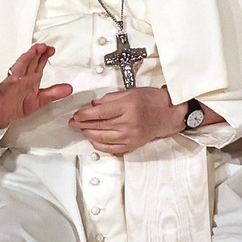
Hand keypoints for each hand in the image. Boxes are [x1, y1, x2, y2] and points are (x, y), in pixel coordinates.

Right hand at [0, 43, 72, 131]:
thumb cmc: (16, 106)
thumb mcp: (39, 101)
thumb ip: (54, 93)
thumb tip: (69, 88)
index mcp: (31, 79)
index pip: (38, 64)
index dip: (45, 56)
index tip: (51, 49)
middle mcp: (22, 78)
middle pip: (30, 62)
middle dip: (36, 53)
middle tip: (43, 45)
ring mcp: (12, 83)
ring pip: (19, 68)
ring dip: (25, 60)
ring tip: (32, 52)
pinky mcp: (4, 91)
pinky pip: (7, 84)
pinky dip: (12, 79)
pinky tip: (16, 76)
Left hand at [69, 87, 183, 154]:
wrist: (168, 113)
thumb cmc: (151, 101)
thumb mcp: (129, 92)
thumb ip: (109, 99)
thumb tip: (93, 106)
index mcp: (127, 107)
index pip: (98, 113)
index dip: (83, 114)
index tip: (76, 115)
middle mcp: (128, 123)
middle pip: (98, 126)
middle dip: (81, 124)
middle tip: (73, 122)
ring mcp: (130, 136)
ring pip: (102, 138)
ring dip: (88, 134)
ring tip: (81, 129)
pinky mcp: (132, 145)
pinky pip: (111, 148)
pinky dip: (99, 145)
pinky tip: (93, 140)